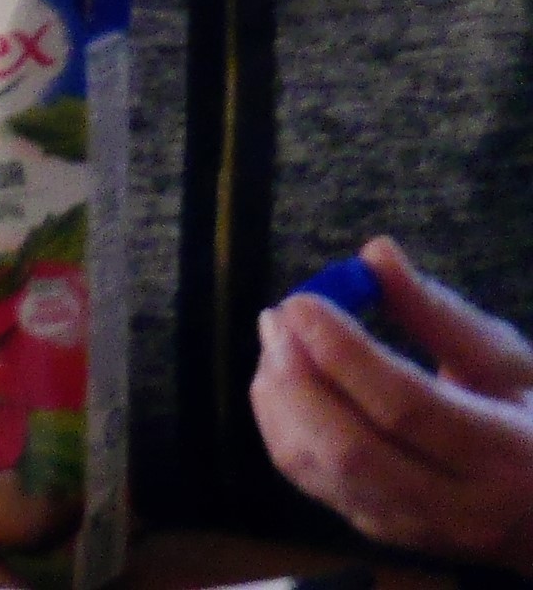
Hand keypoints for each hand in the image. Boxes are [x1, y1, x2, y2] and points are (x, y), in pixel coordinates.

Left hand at [256, 237, 532, 562]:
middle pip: (351, 449)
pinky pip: (312, 481)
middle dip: (298, 377)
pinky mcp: (380, 531)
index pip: (406, 408)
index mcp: (505, 454)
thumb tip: (375, 253)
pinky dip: (282, 424)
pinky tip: (283, 381)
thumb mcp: (508, 365)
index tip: (302, 302)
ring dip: (280, 398)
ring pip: (321, 469)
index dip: (342, 351)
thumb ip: (439, 313)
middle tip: (277, 318)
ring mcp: (415, 528)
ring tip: (277, 342)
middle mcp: (459, 506)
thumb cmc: (530, 421)